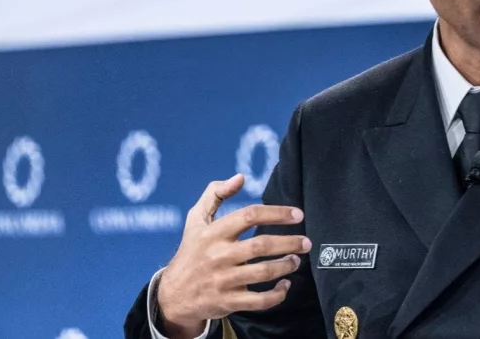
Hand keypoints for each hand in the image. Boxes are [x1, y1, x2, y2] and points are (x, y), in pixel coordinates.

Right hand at [156, 174, 311, 338]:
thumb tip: (240, 177)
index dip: (277, 213)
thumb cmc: (191, 251)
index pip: (249, 216)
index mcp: (213, 232)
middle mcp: (218, 255)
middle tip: (307, 242)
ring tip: (296, 260)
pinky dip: (277, 295)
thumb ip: (215, 194)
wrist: (173, 295)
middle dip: (290, 242)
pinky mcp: (228, 302)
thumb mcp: (195, 220)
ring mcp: (223, 280)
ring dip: (286, 266)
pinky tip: (285, 285)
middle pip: (261, 245)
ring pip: (263, 272)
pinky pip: (259, 301)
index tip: (298, 214)